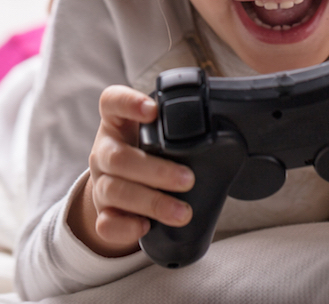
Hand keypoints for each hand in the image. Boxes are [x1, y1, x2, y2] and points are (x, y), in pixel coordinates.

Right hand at [67, 85, 195, 256]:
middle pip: (117, 157)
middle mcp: (104, 151)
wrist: (123, 189)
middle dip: (155, 170)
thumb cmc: (149, 154)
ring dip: (151, 202)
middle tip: (188, 179)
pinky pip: (105, 222)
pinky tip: (145, 226)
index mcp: (117, 123)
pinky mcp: (102, 213)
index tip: (152, 110)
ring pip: (114, 190)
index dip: (128, 103)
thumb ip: (178, 129)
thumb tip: (228, 137)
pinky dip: (125, 226)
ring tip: (182, 212)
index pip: (112, 102)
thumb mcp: (157, 135)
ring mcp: (100, 183)